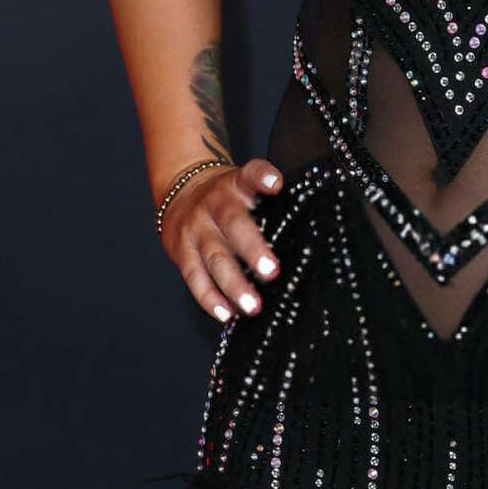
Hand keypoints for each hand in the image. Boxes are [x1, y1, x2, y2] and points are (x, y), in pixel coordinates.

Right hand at [159, 157, 284, 322]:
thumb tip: (307, 230)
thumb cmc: (226, 196)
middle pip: (233, 224)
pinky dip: (210, 299)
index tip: (277, 185)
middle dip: (252, 249)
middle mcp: (214, 203)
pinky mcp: (181, 251)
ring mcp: (196, 228)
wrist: (180, 190)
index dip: (263, 177)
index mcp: (237, 184)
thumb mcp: (245, 186)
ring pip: (214, 257)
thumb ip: (268, 201)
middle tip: (271, 271)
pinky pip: (194, 277)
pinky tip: (227, 314)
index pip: (251, 173)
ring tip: (253, 306)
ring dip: (234, 285)